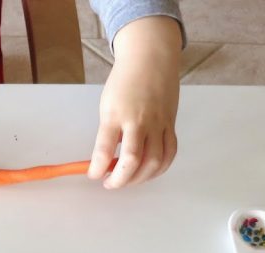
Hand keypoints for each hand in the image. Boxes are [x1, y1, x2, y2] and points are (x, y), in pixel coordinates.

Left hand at [86, 16, 181, 189]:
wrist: (151, 57)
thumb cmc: (125, 81)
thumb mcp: (108, 105)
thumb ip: (108, 133)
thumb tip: (107, 160)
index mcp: (116, 114)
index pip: (104, 149)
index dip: (97, 168)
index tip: (93, 175)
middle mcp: (138, 120)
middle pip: (133, 160)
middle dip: (120, 179)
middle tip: (109, 183)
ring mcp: (158, 123)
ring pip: (154, 161)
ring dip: (140, 178)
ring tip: (128, 180)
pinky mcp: (171, 124)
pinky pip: (170, 153)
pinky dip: (159, 168)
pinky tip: (148, 172)